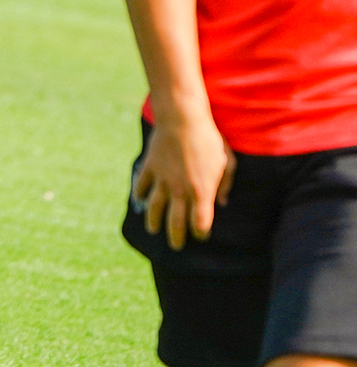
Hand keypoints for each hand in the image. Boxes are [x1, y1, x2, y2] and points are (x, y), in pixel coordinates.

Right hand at [133, 112, 235, 249]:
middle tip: (176, 246)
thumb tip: (222, 201)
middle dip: (176, 237)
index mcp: (201, 192)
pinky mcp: (150, 168)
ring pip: (155, 208)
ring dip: (154, 222)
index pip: (200, 222)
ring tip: (154, 230)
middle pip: (175, 222)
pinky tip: (139, 200)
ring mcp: (162, 180)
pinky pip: (142, 185)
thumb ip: (225, 185)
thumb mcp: (227, 162)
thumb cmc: (209, 140)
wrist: (182, 120)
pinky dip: (140, 194)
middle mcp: (179, 191)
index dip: (201, 232)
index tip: (201, 234)